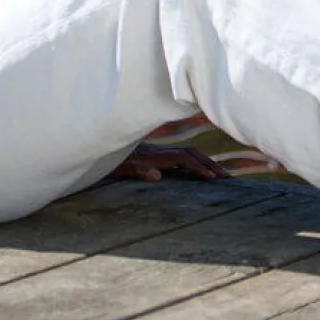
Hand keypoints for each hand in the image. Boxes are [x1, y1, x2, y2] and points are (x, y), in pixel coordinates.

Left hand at [111, 141, 228, 183]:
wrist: (92, 141)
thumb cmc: (104, 159)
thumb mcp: (117, 167)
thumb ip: (136, 170)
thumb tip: (158, 176)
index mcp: (151, 154)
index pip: (181, 158)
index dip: (198, 167)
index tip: (213, 178)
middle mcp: (155, 150)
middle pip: (189, 153)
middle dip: (209, 164)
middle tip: (227, 179)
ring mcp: (154, 150)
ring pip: (186, 153)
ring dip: (203, 162)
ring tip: (220, 175)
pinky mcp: (151, 153)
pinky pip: (177, 155)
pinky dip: (193, 161)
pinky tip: (198, 170)